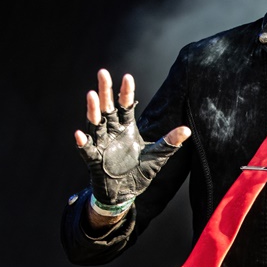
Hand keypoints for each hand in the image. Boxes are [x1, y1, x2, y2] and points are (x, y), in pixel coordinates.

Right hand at [74, 69, 190, 207]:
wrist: (125, 193)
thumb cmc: (139, 171)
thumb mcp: (157, 156)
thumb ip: (170, 142)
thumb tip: (187, 129)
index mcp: (127, 128)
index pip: (125, 106)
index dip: (126, 92)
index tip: (127, 76)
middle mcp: (112, 132)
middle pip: (107, 108)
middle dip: (105, 91)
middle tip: (103, 73)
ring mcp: (101, 144)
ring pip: (95, 124)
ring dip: (92, 111)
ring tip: (91, 96)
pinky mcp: (94, 160)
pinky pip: (87, 150)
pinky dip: (83, 143)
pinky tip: (80, 134)